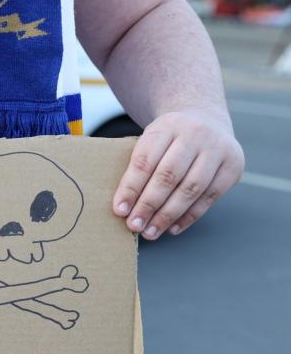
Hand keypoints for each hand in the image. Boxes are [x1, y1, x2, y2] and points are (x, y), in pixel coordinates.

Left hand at [112, 110, 243, 238]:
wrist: (206, 121)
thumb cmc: (169, 140)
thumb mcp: (151, 142)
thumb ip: (139, 168)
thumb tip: (124, 208)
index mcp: (168, 126)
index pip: (145, 161)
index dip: (131, 188)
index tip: (119, 210)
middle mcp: (196, 133)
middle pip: (169, 176)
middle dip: (148, 205)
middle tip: (134, 225)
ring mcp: (219, 149)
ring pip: (191, 189)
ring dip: (168, 215)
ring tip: (150, 232)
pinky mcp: (233, 166)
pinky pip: (209, 197)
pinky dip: (189, 216)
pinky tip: (172, 228)